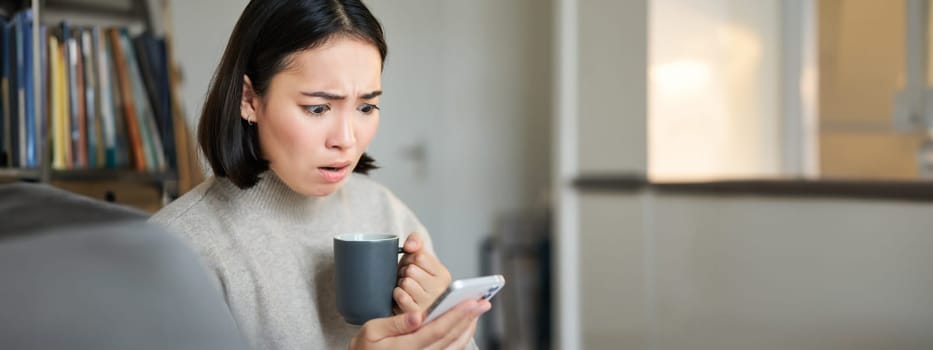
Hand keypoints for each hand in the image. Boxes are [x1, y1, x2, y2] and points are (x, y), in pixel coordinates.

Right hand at [349, 299, 489, 349]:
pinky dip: (462, 337)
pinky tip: (467, 325)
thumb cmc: (365, 346)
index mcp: (405, 348)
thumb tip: (418, 315)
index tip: (471, 302)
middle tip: (484, 302)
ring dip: (468, 327)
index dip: (456, 315)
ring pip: (454, 345)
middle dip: (468, 318)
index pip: (437, 330)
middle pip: (451, 337)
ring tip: (478, 311)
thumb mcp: (371, 331)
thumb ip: (395, 323)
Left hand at [394, 233, 451, 313]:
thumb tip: (410, 246)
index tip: (411, 266)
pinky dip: (397, 293)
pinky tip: (401, 296)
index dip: (409, 259)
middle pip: (411, 270)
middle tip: (406, 278)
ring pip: (406, 283)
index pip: (420, 257)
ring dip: (400, 283)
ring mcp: (429, 304)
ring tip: (404, 288)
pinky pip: (401, 296)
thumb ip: (416, 241)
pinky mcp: (416, 315)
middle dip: (404, 272)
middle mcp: (440, 291)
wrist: (404, 304)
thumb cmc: (412, 279)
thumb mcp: (417, 257)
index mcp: (444, 276)